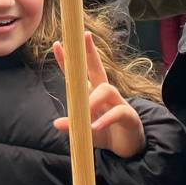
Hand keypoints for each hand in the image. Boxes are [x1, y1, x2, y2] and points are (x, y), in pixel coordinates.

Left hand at [51, 36, 144, 158]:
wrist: (128, 148)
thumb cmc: (105, 133)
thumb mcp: (85, 131)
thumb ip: (73, 126)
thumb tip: (56, 123)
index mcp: (93, 93)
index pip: (79, 74)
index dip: (69, 60)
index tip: (57, 44)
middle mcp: (106, 93)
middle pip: (98, 68)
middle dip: (90, 52)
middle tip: (85, 36)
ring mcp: (119, 102)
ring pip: (107, 90)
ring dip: (93, 101)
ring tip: (85, 116)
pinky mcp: (129, 116)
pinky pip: (118, 112)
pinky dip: (105, 119)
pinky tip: (96, 127)